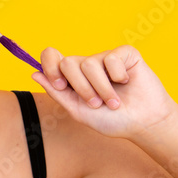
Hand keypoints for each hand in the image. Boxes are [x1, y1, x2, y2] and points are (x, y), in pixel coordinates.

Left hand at [30, 44, 177, 138]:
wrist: (143, 123)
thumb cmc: (112, 120)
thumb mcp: (79, 111)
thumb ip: (57, 93)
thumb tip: (34, 74)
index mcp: (73, 78)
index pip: (52, 57)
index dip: (50, 66)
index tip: (60, 85)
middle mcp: (87, 65)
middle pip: (68, 62)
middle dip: (80, 88)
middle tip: (95, 103)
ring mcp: (105, 58)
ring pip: (89, 63)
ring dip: (101, 88)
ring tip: (114, 102)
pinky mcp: (124, 53)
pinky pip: (111, 58)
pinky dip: (117, 76)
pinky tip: (126, 83)